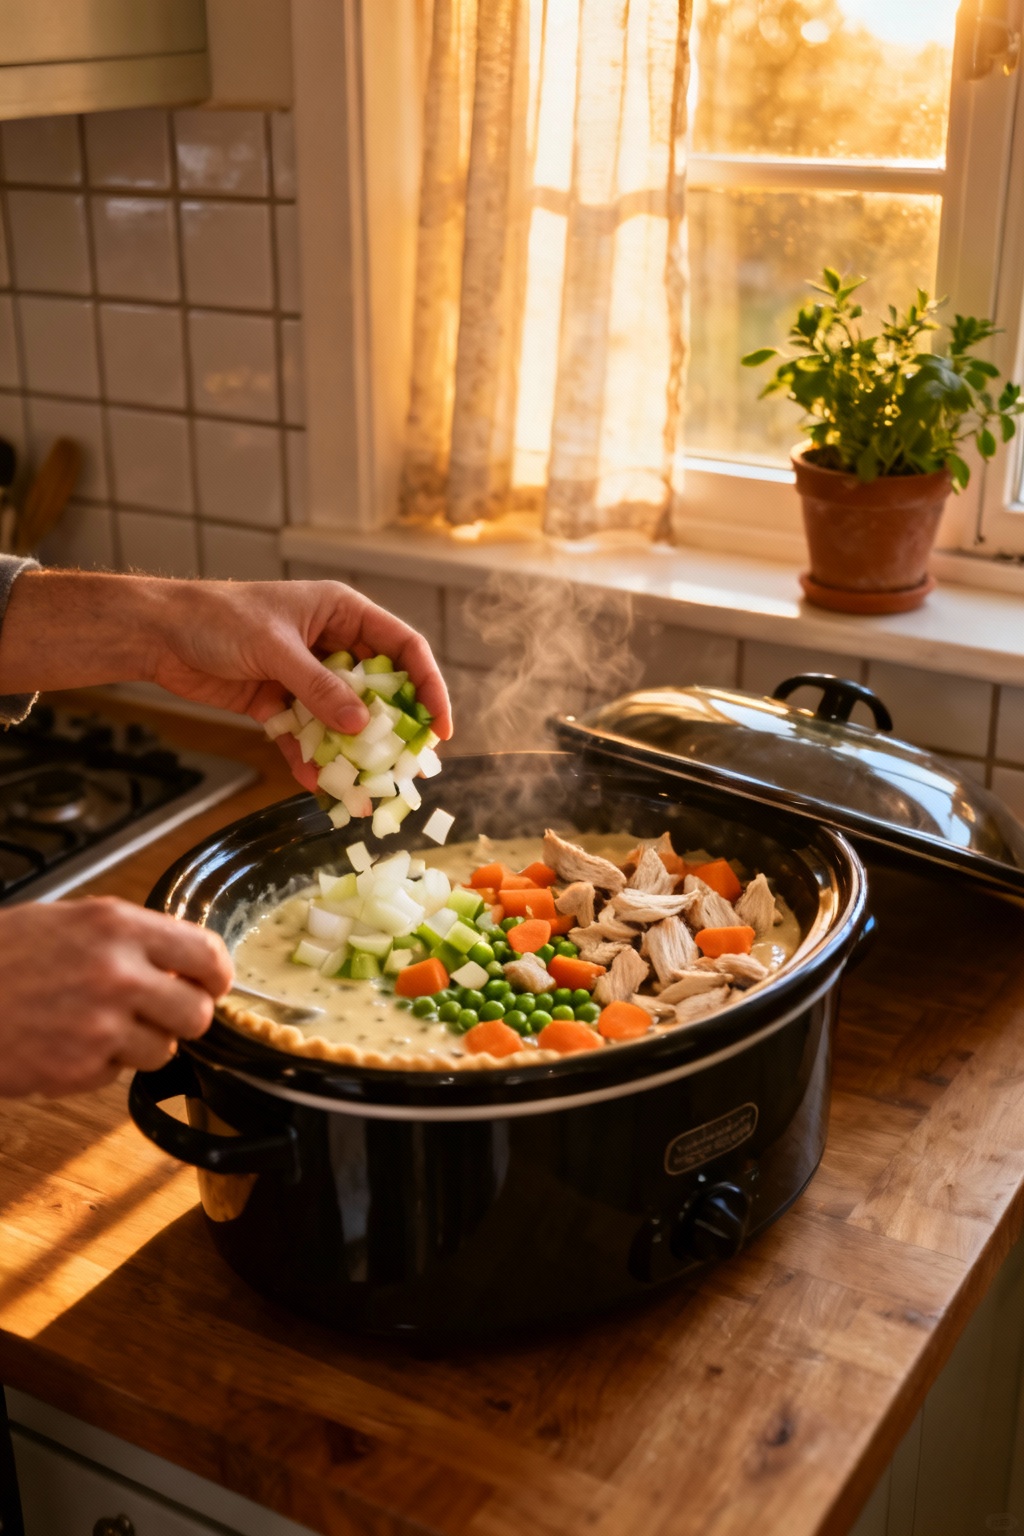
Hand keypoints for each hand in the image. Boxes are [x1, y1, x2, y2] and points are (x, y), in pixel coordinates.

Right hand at [0, 898, 232, 1097]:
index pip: (207, 954)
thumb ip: (127, 938)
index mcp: (117, 927)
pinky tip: (65, 1043)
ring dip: (139, 1044)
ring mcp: (100, 1027)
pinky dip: (99, 1065)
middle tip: (160, 1012)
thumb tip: (179, 958)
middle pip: (198, 1013)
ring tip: (96, 1025)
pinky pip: (117, 1074)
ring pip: (162, 1050)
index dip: (216, 975)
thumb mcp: (66, 921)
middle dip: (182, 1016)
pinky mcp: (78, 1070)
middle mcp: (117, 975)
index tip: (212, 982)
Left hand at [147, 579, 452, 790]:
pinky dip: (311, 760)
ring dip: (352, 754)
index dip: (428, 686)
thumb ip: (318, 687)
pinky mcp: (279, 703)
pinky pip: (306, 736)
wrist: (157, 634)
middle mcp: (331, 643)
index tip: (439, 727)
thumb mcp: (275, 648)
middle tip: (407, 767)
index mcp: (342, 612)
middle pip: (378, 690)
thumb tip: (361, 724)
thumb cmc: (216, 618)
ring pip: (343, 719)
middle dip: (391, 731)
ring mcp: (306, 676)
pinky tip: (317, 785)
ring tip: (364, 790)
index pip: (404, 647)